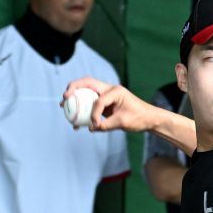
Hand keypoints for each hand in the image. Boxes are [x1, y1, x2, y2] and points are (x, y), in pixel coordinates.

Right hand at [61, 78, 197, 152]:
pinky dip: (82, 111)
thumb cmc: (140, 118)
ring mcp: (106, 96)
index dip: (94, 112)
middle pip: (87, 84)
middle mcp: (109, 90)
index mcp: (115, 91)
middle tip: (64, 98)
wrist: (149, 119)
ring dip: (74, 99)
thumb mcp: (123, 123)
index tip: (95, 124)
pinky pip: (90, 105)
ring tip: (63, 106)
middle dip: (73, 90)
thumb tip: (91, 128)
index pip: (99, 99)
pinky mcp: (105, 104)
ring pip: (86, 93)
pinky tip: (76, 121)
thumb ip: (107, 125)